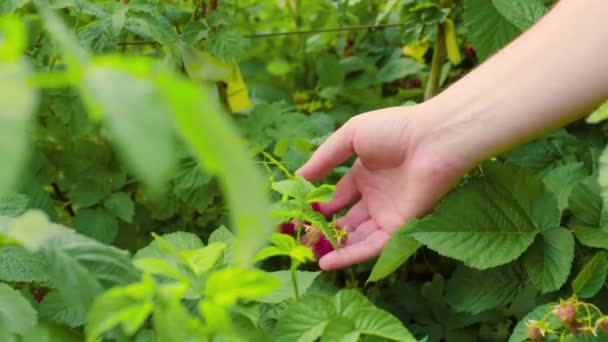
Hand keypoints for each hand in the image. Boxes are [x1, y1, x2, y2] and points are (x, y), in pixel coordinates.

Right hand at [296, 104, 472, 269]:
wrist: (433, 139)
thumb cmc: (394, 129)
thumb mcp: (350, 136)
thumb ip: (324, 158)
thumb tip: (298, 177)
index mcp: (366, 173)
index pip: (339, 196)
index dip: (320, 205)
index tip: (298, 214)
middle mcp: (376, 195)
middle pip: (347, 219)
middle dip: (325, 229)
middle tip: (301, 239)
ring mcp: (387, 212)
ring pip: (357, 236)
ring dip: (334, 246)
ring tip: (308, 255)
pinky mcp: (399, 226)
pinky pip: (372, 246)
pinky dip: (350, 256)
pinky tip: (327, 262)